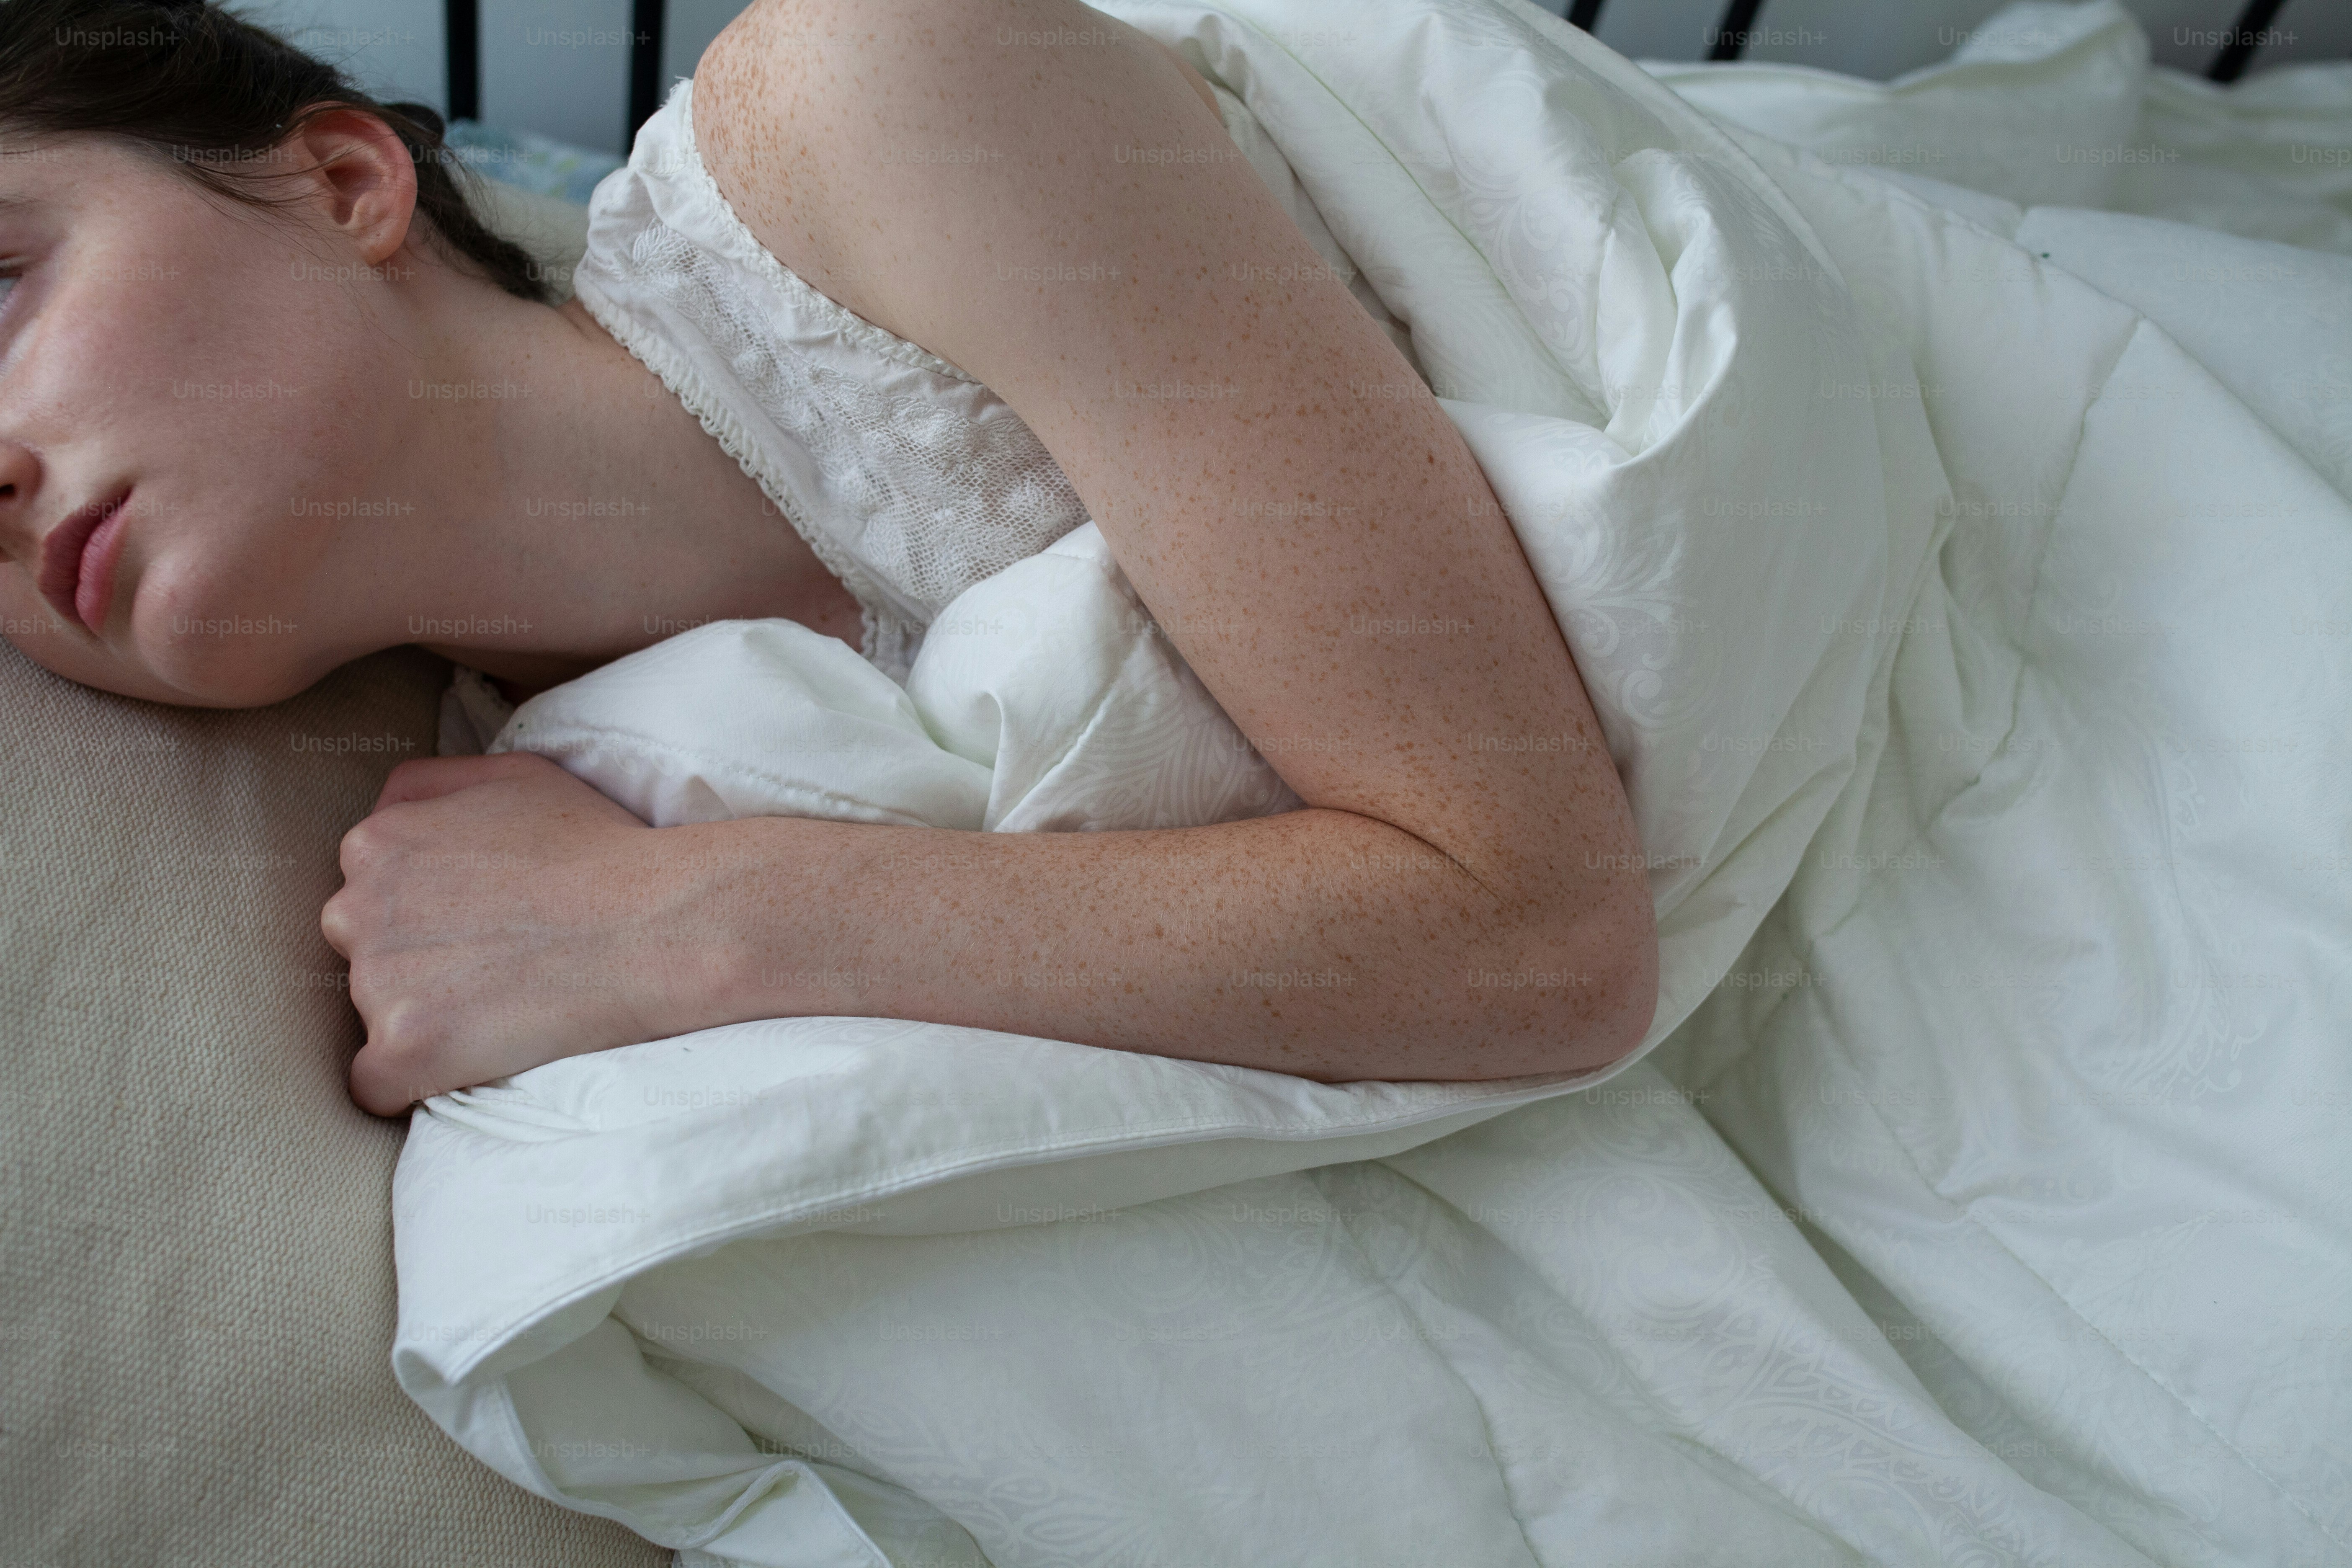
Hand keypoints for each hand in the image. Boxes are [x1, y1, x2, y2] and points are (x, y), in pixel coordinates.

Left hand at [321, 753, 690, 1116]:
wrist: (653, 924)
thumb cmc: (597, 846)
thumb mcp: (509, 776)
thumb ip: (426, 786)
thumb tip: (381, 814)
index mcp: (376, 844)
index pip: (366, 893)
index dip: (427, 914)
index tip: (481, 923)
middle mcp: (356, 909)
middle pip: (362, 954)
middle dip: (417, 963)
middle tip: (496, 963)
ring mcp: (377, 983)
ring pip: (374, 1016)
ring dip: (425, 1018)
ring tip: (504, 1002)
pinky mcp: (404, 1048)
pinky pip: (374, 1086)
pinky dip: (414, 1081)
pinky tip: (470, 1058)